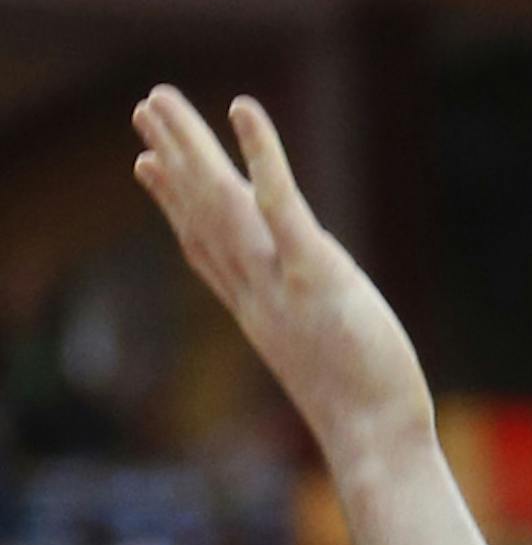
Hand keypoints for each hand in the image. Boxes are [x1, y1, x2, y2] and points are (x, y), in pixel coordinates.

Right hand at [133, 89, 434, 471]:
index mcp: (256, 313)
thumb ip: (309, 334)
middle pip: (201, 215)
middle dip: (172, 160)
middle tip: (144, 110)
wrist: (375, 446)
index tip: (147, 167)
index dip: (173, 205)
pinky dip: (261, 153)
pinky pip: (280, 203)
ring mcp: (278, 281)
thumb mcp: (324, 368)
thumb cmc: (366, 419)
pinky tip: (242, 108)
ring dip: (191, 145)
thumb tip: (315, 324)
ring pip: (221, 202)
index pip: (205, 250)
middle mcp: (255, 293)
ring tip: (160, 99)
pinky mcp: (314, 272)